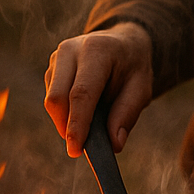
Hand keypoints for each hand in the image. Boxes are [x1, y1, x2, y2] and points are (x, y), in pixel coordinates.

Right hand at [43, 22, 153, 156]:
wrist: (123, 44)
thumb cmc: (133, 67)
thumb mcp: (141, 89)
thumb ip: (127, 114)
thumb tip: (114, 144)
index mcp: (97, 50)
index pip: (81, 93)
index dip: (77, 124)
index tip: (75, 150)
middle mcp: (71, 50)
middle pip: (57, 97)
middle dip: (66, 127)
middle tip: (81, 148)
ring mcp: (58, 57)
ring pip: (51, 99)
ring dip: (66, 120)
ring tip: (91, 122)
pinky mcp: (51, 68)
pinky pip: (51, 97)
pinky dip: (65, 112)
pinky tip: (84, 110)